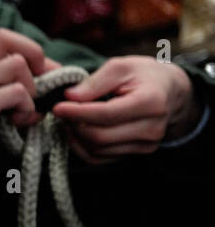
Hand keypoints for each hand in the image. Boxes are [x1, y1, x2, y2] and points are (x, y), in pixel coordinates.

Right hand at [0, 28, 54, 181]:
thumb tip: (36, 104)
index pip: (2, 38)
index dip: (28, 49)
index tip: (39, 74)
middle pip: (11, 41)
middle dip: (37, 61)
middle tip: (41, 88)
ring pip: (17, 65)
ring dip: (32, 89)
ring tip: (23, 112)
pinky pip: (16, 94)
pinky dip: (26, 108)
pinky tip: (17, 123)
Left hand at [51, 57, 199, 163]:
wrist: (170, 92)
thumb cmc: (143, 75)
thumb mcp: (121, 67)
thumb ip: (95, 81)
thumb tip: (70, 96)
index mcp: (150, 102)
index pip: (105, 114)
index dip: (77, 112)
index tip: (57, 107)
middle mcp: (151, 128)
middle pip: (99, 137)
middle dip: (74, 124)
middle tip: (62, 110)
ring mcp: (145, 145)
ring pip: (97, 150)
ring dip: (76, 136)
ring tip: (70, 118)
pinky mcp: (137, 153)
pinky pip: (100, 159)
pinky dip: (82, 148)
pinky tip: (77, 131)